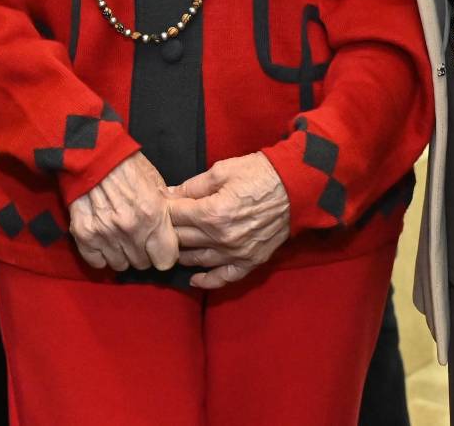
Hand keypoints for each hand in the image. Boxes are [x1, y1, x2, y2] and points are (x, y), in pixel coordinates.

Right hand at [69, 152, 177, 271]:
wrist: (91, 152)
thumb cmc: (126, 163)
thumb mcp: (156, 183)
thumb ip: (166, 209)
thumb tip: (179, 226)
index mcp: (153, 216)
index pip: (165, 261)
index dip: (163, 253)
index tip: (158, 245)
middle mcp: (131, 230)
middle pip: (142, 264)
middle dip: (142, 252)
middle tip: (136, 236)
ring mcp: (106, 234)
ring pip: (120, 265)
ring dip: (121, 254)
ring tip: (119, 236)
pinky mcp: (84, 234)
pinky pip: (97, 262)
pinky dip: (100, 255)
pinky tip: (103, 240)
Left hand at [167, 152, 290, 290]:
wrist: (294, 187)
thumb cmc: (258, 174)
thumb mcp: (220, 171)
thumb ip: (191, 186)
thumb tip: (168, 194)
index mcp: (211, 213)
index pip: (174, 216)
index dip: (164, 208)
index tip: (158, 204)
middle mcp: (221, 238)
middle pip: (182, 239)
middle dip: (168, 230)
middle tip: (161, 225)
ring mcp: (236, 253)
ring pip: (197, 259)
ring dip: (181, 253)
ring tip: (172, 246)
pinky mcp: (250, 261)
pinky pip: (224, 278)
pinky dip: (207, 281)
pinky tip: (193, 278)